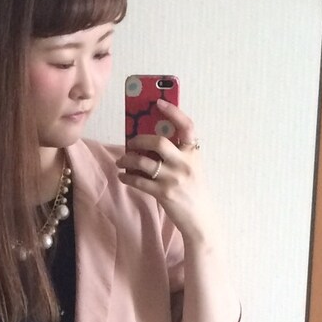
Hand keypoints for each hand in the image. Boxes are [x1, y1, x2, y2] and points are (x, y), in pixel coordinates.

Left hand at [116, 98, 218, 242]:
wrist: (200, 219)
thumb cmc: (193, 191)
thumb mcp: (192, 167)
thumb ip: (178, 154)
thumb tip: (151, 142)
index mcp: (194, 152)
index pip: (187, 125)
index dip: (173, 111)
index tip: (158, 102)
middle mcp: (185, 163)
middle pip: (159, 142)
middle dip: (139, 140)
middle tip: (130, 142)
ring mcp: (174, 178)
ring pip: (144, 162)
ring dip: (128, 159)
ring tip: (121, 160)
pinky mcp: (164, 194)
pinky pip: (140, 181)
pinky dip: (128, 177)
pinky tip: (123, 176)